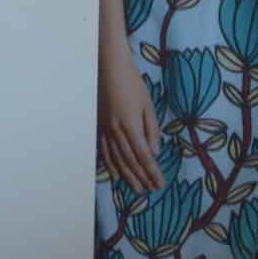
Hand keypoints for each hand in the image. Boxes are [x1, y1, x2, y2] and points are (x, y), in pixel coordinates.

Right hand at [97, 52, 163, 193]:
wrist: (108, 67)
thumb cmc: (132, 82)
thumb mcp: (148, 104)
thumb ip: (151, 129)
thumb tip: (155, 152)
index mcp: (131, 125)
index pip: (143, 155)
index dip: (151, 172)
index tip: (159, 184)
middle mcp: (116, 131)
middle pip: (130, 161)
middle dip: (141, 177)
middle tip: (150, 191)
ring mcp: (105, 130)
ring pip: (116, 159)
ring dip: (128, 176)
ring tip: (136, 189)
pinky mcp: (98, 126)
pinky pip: (104, 151)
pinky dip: (111, 165)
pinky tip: (116, 174)